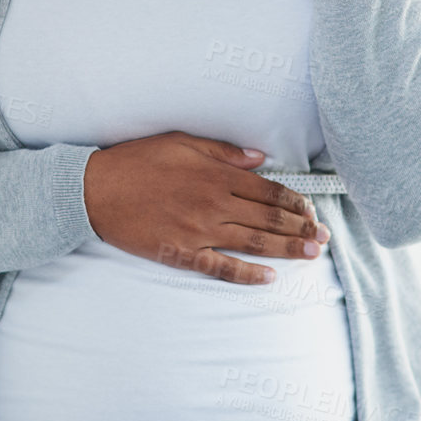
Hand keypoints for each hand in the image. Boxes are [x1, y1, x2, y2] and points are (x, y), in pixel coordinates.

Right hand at [83, 131, 330, 285]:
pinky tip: (268, 277)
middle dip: (301, 228)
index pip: (267, 191)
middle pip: (268, 219)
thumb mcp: (181, 142)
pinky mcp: (181, 253)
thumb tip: (259, 158)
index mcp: (215, 175)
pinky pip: (220, 267)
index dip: (293, 202)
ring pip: (254, 243)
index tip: (310, 209)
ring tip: (312, 254)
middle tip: (324, 236)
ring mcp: (198, 231)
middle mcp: (213, 204)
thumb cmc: (136, 162)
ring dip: (287, 249)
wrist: (95, 191)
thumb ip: (223, 152)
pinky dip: (246, 274)